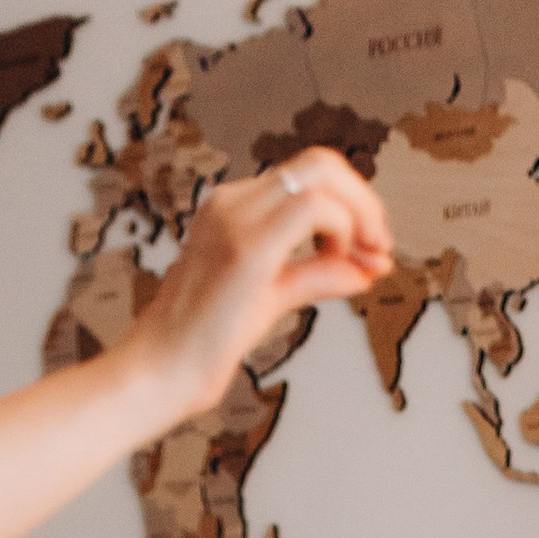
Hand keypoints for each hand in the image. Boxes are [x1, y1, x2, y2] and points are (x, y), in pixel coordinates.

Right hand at [122, 149, 394, 430]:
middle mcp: (232, 202)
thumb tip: (367, 268)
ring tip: (367, 258)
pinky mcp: (246, 247)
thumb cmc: (202, 346)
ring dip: (361, 212)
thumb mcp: (271, 299)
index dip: (351, 203)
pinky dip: (343, 230)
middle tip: (380, 246)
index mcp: (232, 209)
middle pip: (320, 163)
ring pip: (322, 174)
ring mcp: (235, 218)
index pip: (307, 177)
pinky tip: (341, 263)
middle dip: (364, 199)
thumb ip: (316, 275)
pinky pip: (314, 208)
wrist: (158, 374)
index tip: (371, 248)